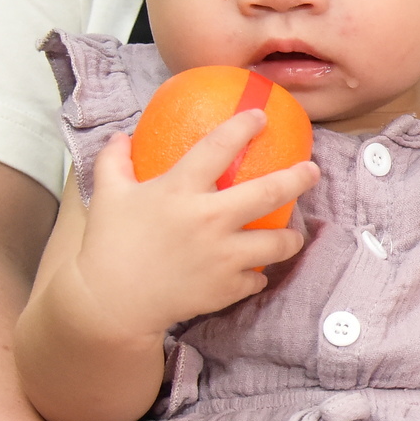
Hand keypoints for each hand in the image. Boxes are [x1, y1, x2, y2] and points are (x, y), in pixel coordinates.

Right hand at [71, 112, 315, 338]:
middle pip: (268, 192)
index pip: (218, 146)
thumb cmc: (108, 245)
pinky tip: (255, 272)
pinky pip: (257, 279)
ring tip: (293, 234)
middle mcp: (209, 219)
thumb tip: (119, 137)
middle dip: (297, 178)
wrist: (111, 303)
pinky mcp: (227, 287)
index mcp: (180, 190)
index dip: (243, 126)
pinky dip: (258, 275)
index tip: (260, 117)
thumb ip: (114, 162)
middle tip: (312, 171)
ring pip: (277, 243)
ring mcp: (223, 255)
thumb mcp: (107, 195)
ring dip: (290, 238)